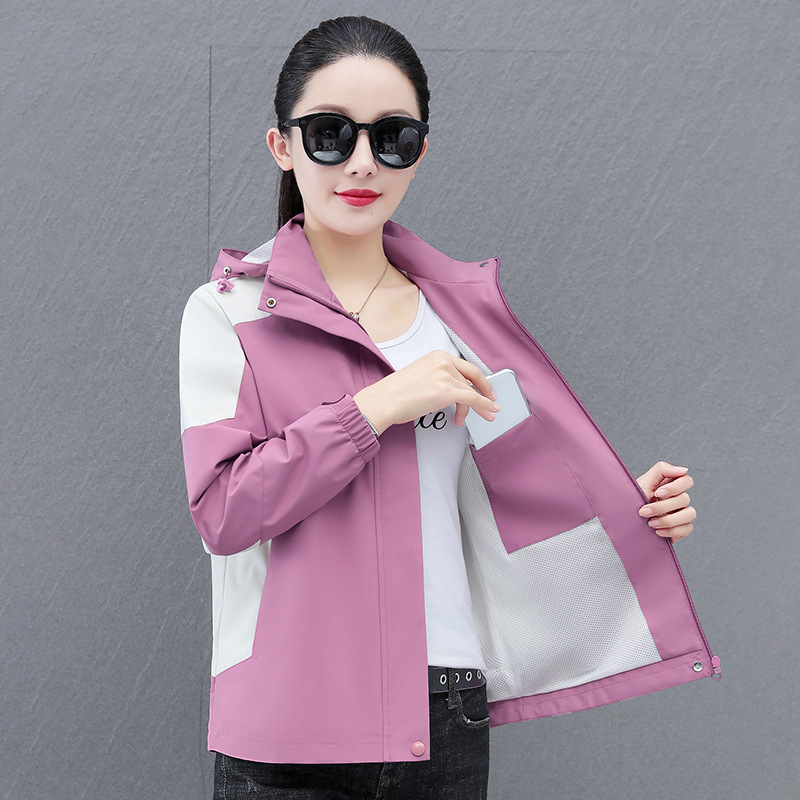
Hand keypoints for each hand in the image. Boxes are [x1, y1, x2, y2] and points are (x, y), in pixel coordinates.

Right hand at [354, 350, 499, 434]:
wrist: (383, 401)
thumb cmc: (396, 393)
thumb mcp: (421, 375)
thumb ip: (440, 377)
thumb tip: (455, 390)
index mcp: (437, 356)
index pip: (466, 367)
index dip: (479, 379)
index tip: (485, 387)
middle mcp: (443, 361)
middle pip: (471, 379)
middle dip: (484, 392)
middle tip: (491, 401)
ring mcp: (446, 375)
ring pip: (471, 392)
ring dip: (474, 407)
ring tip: (466, 419)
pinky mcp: (447, 391)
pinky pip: (473, 399)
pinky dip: (484, 406)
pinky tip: (489, 411)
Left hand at [636, 461, 695, 542]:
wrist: (626, 522)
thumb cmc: (633, 500)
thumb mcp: (644, 482)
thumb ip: (661, 470)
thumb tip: (683, 470)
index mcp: (670, 485)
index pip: (686, 480)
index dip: (675, 487)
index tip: (658, 493)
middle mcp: (678, 498)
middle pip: (685, 498)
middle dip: (662, 506)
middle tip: (644, 511)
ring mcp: (681, 513)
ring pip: (690, 513)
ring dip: (668, 520)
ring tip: (651, 523)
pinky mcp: (681, 528)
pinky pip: (688, 528)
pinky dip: (672, 531)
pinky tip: (658, 531)